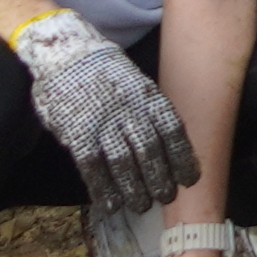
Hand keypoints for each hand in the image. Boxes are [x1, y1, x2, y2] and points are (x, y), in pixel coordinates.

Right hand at [14, 10, 200, 213]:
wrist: (66, 52)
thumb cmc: (104, 71)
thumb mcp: (135, 80)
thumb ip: (147, 108)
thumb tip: (166, 140)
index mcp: (145, 95)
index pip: (171, 130)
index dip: (182, 157)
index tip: (190, 179)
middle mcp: (127, 110)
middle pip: (150, 151)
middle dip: (160, 178)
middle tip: (166, 197)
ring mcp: (101, 122)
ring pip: (124, 163)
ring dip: (134, 188)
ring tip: (141, 205)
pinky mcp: (77, 134)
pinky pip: (93, 167)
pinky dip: (103, 189)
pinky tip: (110, 204)